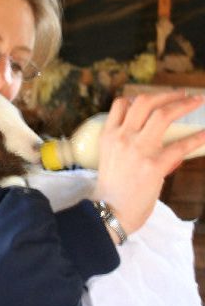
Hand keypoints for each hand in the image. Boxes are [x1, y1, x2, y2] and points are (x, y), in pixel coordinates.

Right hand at [92, 90, 204, 235]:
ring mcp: (138, 149)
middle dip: (165, 94)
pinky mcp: (154, 165)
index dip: (138, 97)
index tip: (153, 98)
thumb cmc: (110, 188)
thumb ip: (124, 143)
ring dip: (182, 105)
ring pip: (162, 115)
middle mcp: (122, 137)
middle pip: (144, 102)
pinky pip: (180, 146)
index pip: (121, 104)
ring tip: (195, 102)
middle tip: (181, 95)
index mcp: (109, 135)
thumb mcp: (109, 158)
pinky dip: (196, 138)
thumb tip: (147, 136)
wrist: (109, 211)